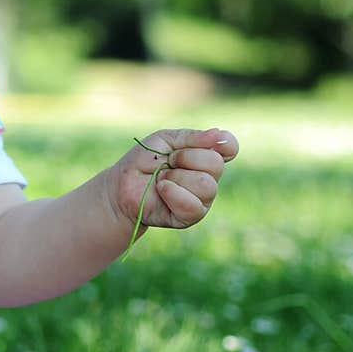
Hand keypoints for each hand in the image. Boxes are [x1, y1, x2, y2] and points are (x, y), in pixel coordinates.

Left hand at [113, 127, 238, 236]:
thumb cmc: (143, 161)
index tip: (208, 142)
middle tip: (168, 161)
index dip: (223, 143)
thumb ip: (192, 137)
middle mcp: (209, 176)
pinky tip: (161, 190)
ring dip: (177, 177)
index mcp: (205, 154)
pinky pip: (194, 206)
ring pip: (206, 185)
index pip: (230, 146)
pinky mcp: (191, 216)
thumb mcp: (165, 140)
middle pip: (216, 164)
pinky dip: (173, 194)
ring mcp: (202, 198)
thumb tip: (218, 135)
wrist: (122, 185)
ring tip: (161, 178)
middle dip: (185, 158)